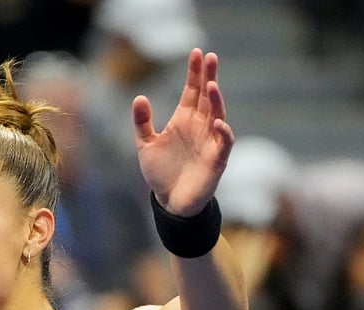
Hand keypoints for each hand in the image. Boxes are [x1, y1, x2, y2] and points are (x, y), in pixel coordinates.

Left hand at [132, 49, 234, 216]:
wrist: (169, 201)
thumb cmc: (160, 172)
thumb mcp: (145, 144)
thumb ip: (142, 122)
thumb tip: (140, 97)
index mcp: (184, 120)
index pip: (192, 91)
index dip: (195, 72)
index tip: (196, 52)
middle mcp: (200, 126)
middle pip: (207, 97)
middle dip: (209, 77)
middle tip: (210, 57)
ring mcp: (210, 141)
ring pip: (217, 115)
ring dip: (216, 100)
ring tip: (211, 85)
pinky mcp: (216, 159)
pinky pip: (223, 142)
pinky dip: (222, 132)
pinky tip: (217, 121)